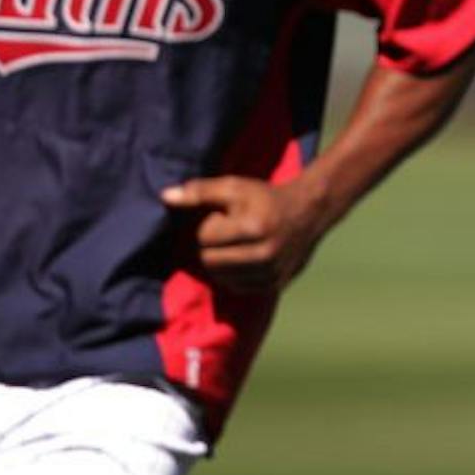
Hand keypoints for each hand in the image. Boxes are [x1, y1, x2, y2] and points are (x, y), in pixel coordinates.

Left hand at [160, 175, 328, 292]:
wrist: (309, 212)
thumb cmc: (265, 197)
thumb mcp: (234, 186)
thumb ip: (199, 191)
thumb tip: (164, 197)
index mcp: (253, 228)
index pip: (204, 238)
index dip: (209, 225)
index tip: (225, 217)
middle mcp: (263, 254)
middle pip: (209, 261)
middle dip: (211, 246)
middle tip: (227, 233)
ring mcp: (270, 273)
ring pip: (220, 278)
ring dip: (221, 262)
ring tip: (235, 246)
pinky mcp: (273, 286)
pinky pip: (236, 288)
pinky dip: (233, 275)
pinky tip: (243, 259)